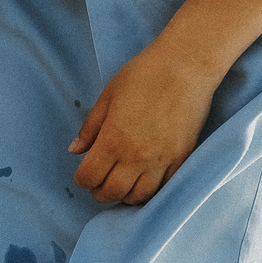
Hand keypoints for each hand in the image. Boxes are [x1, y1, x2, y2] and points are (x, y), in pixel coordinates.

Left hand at [69, 42, 222, 205]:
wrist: (186, 66)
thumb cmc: (144, 75)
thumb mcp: (107, 97)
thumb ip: (90, 128)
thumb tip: (75, 151)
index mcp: (113, 140)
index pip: (89, 177)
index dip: (82, 179)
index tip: (84, 175)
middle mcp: (136, 156)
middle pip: (111, 192)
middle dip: (100, 192)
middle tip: (100, 183)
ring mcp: (161, 160)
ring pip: (139, 196)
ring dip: (126, 195)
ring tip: (123, 183)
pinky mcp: (181, 158)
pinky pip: (164, 188)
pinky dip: (151, 190)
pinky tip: (145, 180)